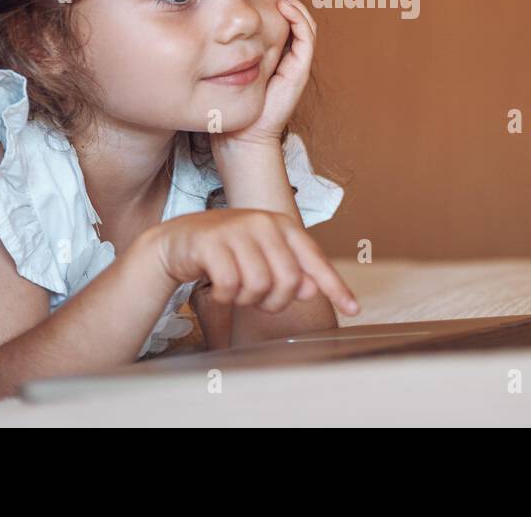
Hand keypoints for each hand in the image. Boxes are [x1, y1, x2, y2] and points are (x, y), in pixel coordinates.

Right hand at [145, 208, 358, 315]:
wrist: (176, 242)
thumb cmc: (225, 252)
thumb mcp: (261, 258)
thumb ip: (289, 271)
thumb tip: (310, 289)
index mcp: (282, 224)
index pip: (316, 259)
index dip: (336, 287)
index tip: (354, 308)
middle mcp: (263, 222)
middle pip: (288, 281)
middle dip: (275, 301)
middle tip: (257, 299)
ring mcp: (236, 229)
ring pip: (260, 285)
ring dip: (247, 299)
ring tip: (236, 289)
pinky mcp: (211, 242)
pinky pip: (231, 286)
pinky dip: (225, 297)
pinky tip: (218, 289)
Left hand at [212, 0, 315, 149]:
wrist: (239, 137)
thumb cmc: (224, 104)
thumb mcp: (217, 63)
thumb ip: (217, 44)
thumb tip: (203, 18)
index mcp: (271, 52)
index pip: (278, 17)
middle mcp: (286, 55)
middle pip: (293, 15)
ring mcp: (295, 63)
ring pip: (303, 22)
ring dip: (292, 0)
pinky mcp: (298, 71)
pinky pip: (306, 38)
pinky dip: (297, 18)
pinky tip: (282, 6)